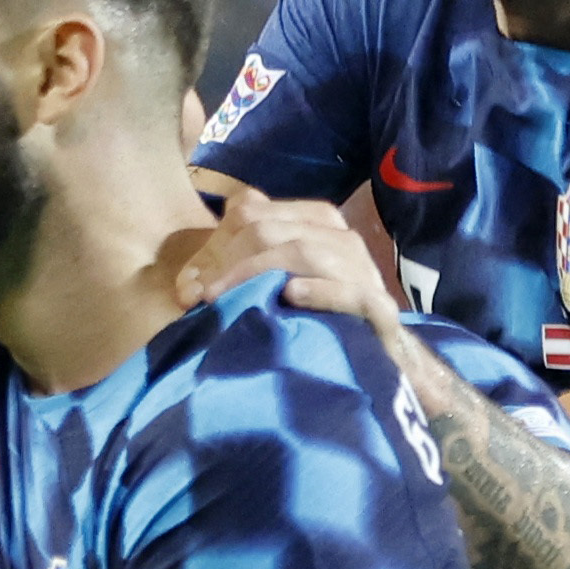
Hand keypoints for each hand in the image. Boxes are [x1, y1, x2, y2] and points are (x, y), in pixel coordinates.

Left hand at [178, 177, 404, 342]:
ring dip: (254, 273)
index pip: (250, 212)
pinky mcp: (376, 305)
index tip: (190, 286)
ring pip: (300, 251)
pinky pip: (347, 290)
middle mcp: (337, 235)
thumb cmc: (316, 319)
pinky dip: (318, 289)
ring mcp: (359, 268)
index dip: (213, 245)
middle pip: (267, 230)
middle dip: (226, 262)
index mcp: (312, 220)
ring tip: (223, 299)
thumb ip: (235, 271)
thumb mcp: (272, 286)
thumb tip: (188, 283)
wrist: (381, 357)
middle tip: (201, 298)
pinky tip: (290, 294)